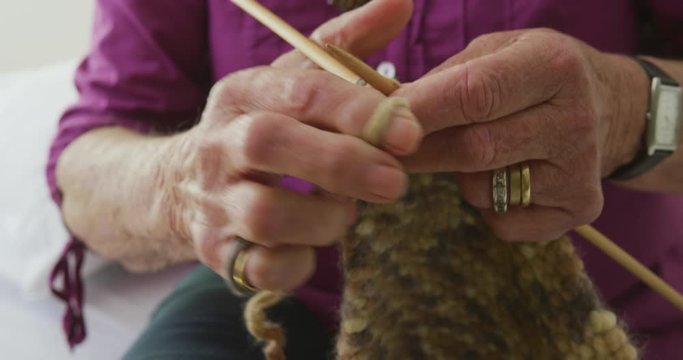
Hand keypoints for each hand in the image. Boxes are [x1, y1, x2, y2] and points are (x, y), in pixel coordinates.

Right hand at [164, 0, 419, 290]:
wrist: (178, 184)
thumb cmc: (258, 126)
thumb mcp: (291, 80)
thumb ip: (345, 44)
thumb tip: (403, 3)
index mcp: (243, 92)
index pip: (300, 90)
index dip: (357, 110)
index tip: (408, 131)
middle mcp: (220, 143)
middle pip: (271, 143)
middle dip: (341, 164)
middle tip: (395, 182)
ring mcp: (213, 200)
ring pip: (265, 213)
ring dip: (324, 219)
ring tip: (344, 212)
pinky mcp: (216, 250)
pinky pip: (261, 268)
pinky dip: (298, 264)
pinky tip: (311, 247)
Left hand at [395, 28, 648, 240]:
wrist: (608, 108)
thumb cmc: (533, 75)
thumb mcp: (497, 52)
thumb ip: (445, 79)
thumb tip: (385, 111)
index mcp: (552, 65)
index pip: (474, 93)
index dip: (419, 111)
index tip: (372, 122)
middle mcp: (573, 120)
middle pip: (473, 148)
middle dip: (419, 153)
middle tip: (382, 153)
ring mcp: (580, 171)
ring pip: (482, 188)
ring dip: (456, 176)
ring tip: (469, 152)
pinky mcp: (579, 209)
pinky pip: (503, 221)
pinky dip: (484, 205)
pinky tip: (500, 178)